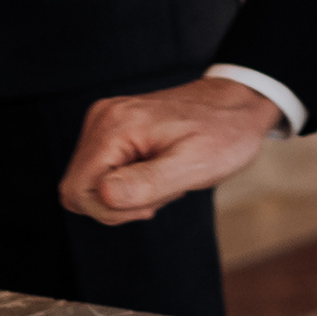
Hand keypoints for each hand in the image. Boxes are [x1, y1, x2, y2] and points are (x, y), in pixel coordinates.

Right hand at [58, 78, 285, 224]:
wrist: (239, 105)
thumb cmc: (224, 134)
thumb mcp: (194, 165)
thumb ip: (147, 183)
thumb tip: (103, 195)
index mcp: (115, 126)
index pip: (77, 192)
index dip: (110, 210)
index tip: (152, 200)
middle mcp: (101, 119)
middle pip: (79, 189)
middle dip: (120, 202)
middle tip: (164, 187)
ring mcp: (105, 121)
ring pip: (91, 183)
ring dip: (128, 193)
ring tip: (166, 175)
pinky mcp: (113, 129)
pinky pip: (104, 172)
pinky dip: (131, 181)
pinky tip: (159, 169)